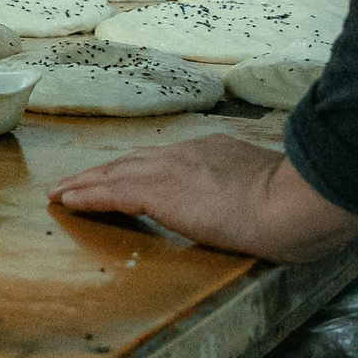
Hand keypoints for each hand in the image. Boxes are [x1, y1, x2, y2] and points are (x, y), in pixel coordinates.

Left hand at [50, 134, 357, 262]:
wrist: (295, 201)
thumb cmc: (297, 206)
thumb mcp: (269, 188)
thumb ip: (251, 190)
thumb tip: (252, 203)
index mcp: (212, 152)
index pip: (163, 160)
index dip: (136, 168)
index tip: (120, 176)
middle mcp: (185, 153)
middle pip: (131, 161)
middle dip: (101, 172)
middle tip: (74, 182)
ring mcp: (170, 169)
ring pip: (114, 173)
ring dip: (84, 183)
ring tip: (60, 192)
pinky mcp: (158, 191)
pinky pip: (111, 192)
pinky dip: (87, 196)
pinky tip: (68, 202)